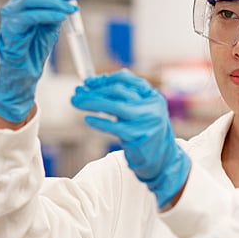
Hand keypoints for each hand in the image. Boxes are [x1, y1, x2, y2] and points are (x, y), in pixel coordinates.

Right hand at [0, 0, 81, 122]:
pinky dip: (49, 14)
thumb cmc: (35, 48)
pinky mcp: (10, 29)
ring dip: (55, 1)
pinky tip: (62, 16)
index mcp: (22, 0)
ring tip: (72, 8)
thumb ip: (57, 9)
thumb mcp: (51, 24)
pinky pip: (30, 16)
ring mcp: (9, 16)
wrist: (23, 72)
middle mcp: (13, 4)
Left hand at [70, 70, 190, 207]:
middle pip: (119, 91)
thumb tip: (95, 84)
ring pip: (115, 106)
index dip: (105, 79)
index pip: (127, 79)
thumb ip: (124, 97)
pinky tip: (88, 119)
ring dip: (92, 102)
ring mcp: (145, 122)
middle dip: (95, 90)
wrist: (162, 158)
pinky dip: (99, 122)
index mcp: (152, 96)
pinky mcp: (137, 137)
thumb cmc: (145, 132)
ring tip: (76, 102)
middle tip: (77, 92)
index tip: (88, 82)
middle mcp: (151, 106)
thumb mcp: (141, 110)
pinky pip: (114, 127)